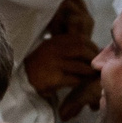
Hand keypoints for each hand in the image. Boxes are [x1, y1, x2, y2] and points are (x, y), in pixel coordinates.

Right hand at [23, 0, 100, 118]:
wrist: (23, 80)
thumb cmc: (42, 65)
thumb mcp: (52, 50)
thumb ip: (70, 47)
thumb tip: (97, 48)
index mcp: (55, 41)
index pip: (80, 39)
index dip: (92, 46)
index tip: (97, 54)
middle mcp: (54, 49)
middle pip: (82, 50)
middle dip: (93, 59)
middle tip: (98, 66)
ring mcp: (54, 64)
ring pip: (81, 66)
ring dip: (90, 72)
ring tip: (93, 76)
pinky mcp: (54, 78)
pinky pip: (75, 79)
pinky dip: (82, 81)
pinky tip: (82, 83)